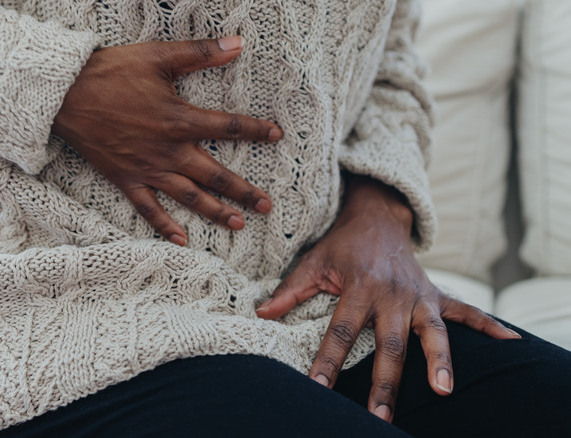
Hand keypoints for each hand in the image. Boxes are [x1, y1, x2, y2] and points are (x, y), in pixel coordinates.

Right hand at [52, 37, 281, 245]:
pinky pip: (148, 208)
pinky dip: (164, 226)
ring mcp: (147, 169)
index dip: (256, 131)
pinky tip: (182, 240)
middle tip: (267, 206)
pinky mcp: (126, 179)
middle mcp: (169, 150)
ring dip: (216, 212)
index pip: (229, 128)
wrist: (65, 95)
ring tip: (239, 224)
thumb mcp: (158, 56)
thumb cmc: (111, 72)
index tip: (277, 135)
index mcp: (179, 120)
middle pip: (214, 175)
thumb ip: (200, 53)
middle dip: (243, 191)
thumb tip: (238, 43)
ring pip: (189, 196)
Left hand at [255, 175, 520, 422]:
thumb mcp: (313, 261)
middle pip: (388, 344)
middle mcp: (391, 294)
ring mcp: (418, 295)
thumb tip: (262, 315)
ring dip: (439, 362)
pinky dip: (488, 325)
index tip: (317, 389)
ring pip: (432, 333)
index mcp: (358, 288)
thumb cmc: (341, 244)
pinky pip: (465, 311)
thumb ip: (291, 290)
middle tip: (378, 416)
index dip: (327, 360)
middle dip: (384, 382)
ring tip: (444, 391)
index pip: (340, 331)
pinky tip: (510, 342)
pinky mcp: (435, 294)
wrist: (377, 215)